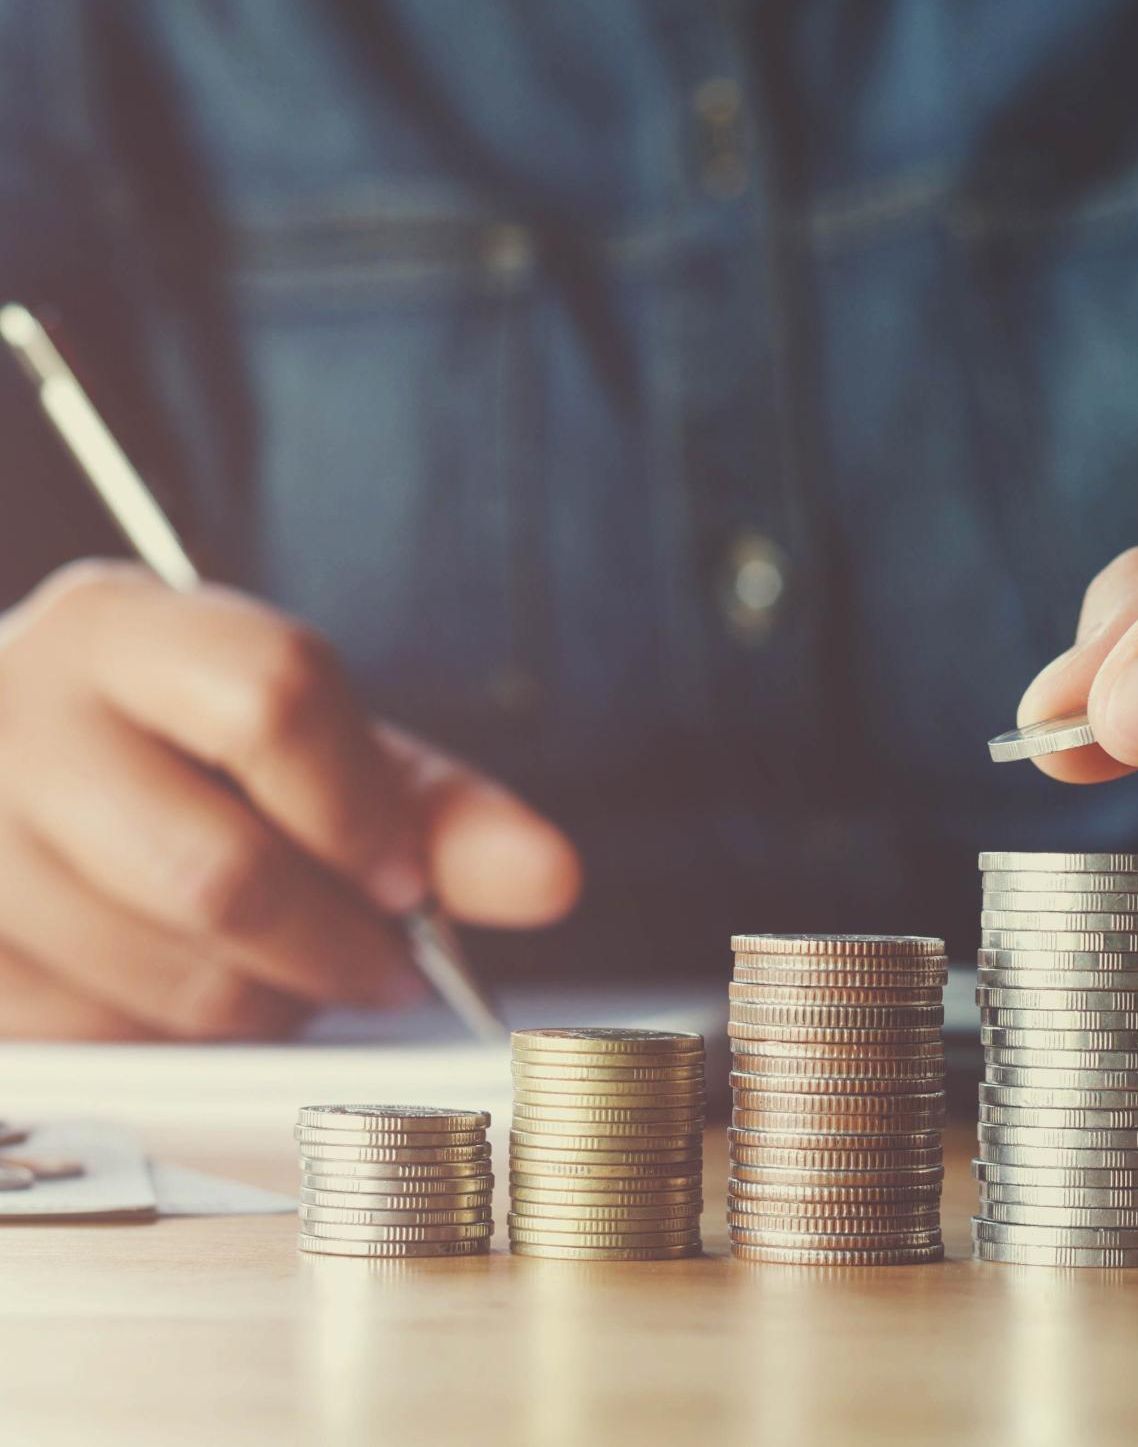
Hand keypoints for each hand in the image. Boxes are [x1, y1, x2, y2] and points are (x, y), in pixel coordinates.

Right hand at [0, 561, 579, 1039]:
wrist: (16, 763)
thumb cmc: (186, 751)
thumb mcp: (310, 747)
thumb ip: (433, 807)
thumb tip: (551, 879)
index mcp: (122, 631)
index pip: (273, 698)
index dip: (364, 811)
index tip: (409, 881)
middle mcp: (15, 718)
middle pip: (220, 868)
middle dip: (337, 945)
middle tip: (387, 966)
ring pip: (169, 974)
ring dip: (272, 1003)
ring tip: (293, 969)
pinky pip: (107, 1040)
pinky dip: (186, 1038)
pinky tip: (196, 986)